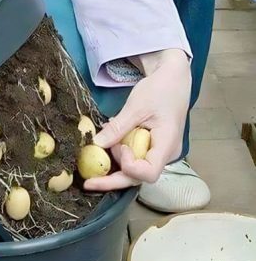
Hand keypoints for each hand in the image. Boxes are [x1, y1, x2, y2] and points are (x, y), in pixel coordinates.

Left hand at [85, 49, 190, 191]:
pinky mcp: (151, 149)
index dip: (129, 167)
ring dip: (114, 165)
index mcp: (168, 145)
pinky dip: (118, 156)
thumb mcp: (136, 106)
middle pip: (138, 177)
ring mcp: (159, 153)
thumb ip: (117, 128)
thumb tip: (96, 145)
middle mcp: (166, 155)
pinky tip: (107, 147)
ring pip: (134, 171)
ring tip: (101, 148)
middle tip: (87, 182)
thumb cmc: (160, 89)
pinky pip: (134, 159)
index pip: (149, 173)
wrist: (173, 79)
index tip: (120, 147)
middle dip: (112, 180)